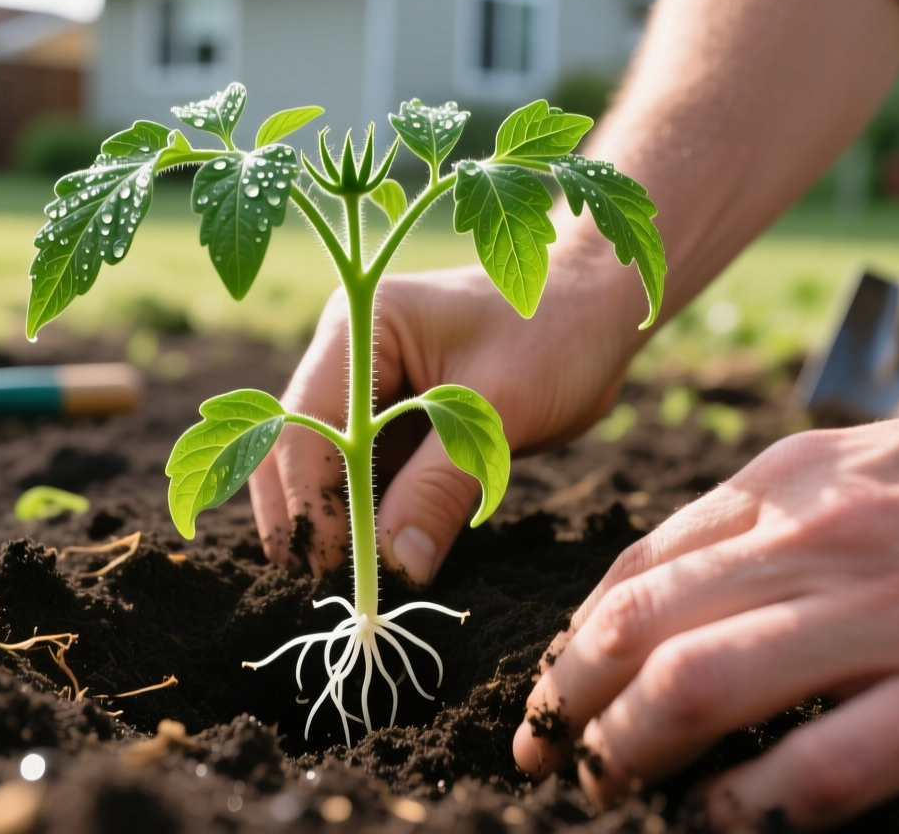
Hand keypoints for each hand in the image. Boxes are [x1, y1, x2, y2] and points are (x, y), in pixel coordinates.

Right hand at [248, 245, 648, 584]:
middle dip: (303, 517)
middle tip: (321, 588)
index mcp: (362, 328)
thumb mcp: (500, 412)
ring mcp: (370, 388)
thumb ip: (440, 487)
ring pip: (327, 470)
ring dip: (333, 525)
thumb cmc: (557, 336)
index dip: (310, 500)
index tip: (327, 567)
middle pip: (298, 447)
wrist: (600, 311)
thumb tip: (394, 567)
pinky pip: (368, 477)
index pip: (307, 424)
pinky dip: (368, 519)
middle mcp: (350, 354)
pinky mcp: (397, 420)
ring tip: (344, 587)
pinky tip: (374, 563)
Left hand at [513, 350, 898, 828]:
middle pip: (645, 625)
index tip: (548, 697)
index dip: (572, 643)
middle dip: (572, 702)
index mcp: (796, 477)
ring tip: (612, 791)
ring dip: (632, 752)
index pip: (639, 567)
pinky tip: (722, 821)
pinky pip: (822, 765)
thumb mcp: (871, 464)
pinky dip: (750, 805)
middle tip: (550, 757)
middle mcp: (828, 535)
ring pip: (705, 684)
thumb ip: (771, 519)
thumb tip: (669, 598)